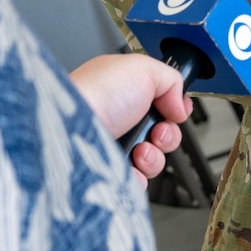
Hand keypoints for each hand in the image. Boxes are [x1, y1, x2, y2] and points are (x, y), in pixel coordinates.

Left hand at [65, 53, 190, 185]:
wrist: (69, 129)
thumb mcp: (142, 68)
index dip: (173, 110)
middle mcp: (119, 119)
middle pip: (162, 134)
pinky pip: (137, 182)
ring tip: (139, 150)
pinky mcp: (108, 173)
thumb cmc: (96, 93)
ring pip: (152, 160)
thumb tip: (180, 102)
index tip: (175, 112)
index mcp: (125, 91)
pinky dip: (139, 176)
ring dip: (154, 156)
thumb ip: (170, 78)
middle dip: (167, 134)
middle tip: (155, 131)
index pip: (160, 104)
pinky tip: (130, 165)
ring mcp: (113, 147)